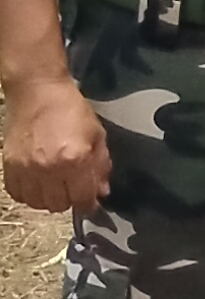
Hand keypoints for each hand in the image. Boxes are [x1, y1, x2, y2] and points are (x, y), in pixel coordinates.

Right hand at [3, 79, 107, 212]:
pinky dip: (28, 193)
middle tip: (71, 188)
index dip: (89, 204)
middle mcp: (49, 168)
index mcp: (76, 160)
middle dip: (69, 200)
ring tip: (54, 185)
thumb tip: (101, 192)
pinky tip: (36, 183)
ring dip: (47, 199)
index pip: (83, 199)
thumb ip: (101, 167)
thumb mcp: (97, 136)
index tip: (89, 200)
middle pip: (59, 205)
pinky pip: (17, 194)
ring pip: (37, 203)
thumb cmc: (72, 111)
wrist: (38, 92)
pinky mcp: (9, 165)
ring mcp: (26, 168)